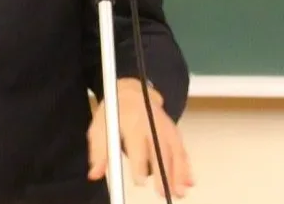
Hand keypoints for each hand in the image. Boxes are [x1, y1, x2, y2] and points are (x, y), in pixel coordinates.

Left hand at [87, 78, 193, 198]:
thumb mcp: (99, 127)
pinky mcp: (173, 131)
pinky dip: (186, 166)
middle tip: (163, 192)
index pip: (137, 144)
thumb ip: (98, 152)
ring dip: (179, 172)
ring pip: (175, 150)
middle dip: (163, 172)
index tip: (139, 181)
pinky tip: (189, 181)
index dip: (139, 163)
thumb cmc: (115, 112)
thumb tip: (94, 174)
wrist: (132, 92)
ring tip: (179, 192)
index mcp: (131, 120)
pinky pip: (182, 149)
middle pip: (160, 149)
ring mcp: (164, 127)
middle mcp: (151, 123)